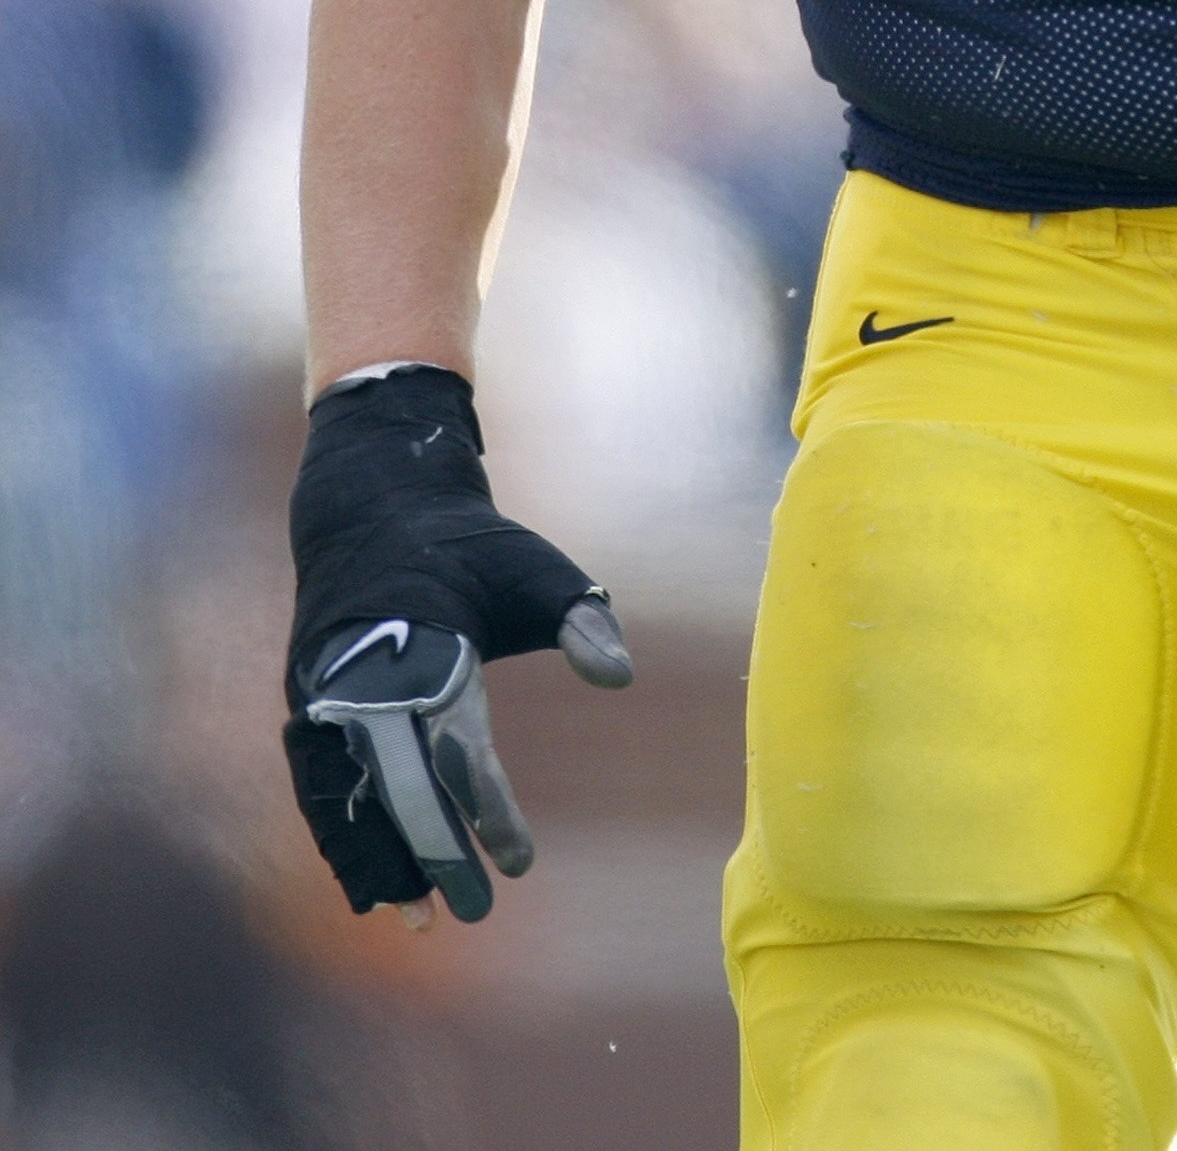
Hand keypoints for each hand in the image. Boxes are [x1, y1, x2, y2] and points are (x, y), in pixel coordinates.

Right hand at [284, 365, 631, 919]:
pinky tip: (367, 887)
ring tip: (417, 920)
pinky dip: (340, 834)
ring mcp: (327, 690)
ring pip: (350, 792)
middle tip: (479, 908)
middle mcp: (369, 673)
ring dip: (380, 857)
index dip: (487, 804)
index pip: (458, 742)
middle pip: (403, 780)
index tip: (520, 861)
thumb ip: (580, 621)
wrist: (377, 505)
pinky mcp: (306, 702)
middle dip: (438, 848)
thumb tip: (621, 678)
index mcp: (431, 642)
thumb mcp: (539, 570)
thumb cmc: (472, 546)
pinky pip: (318, 782)